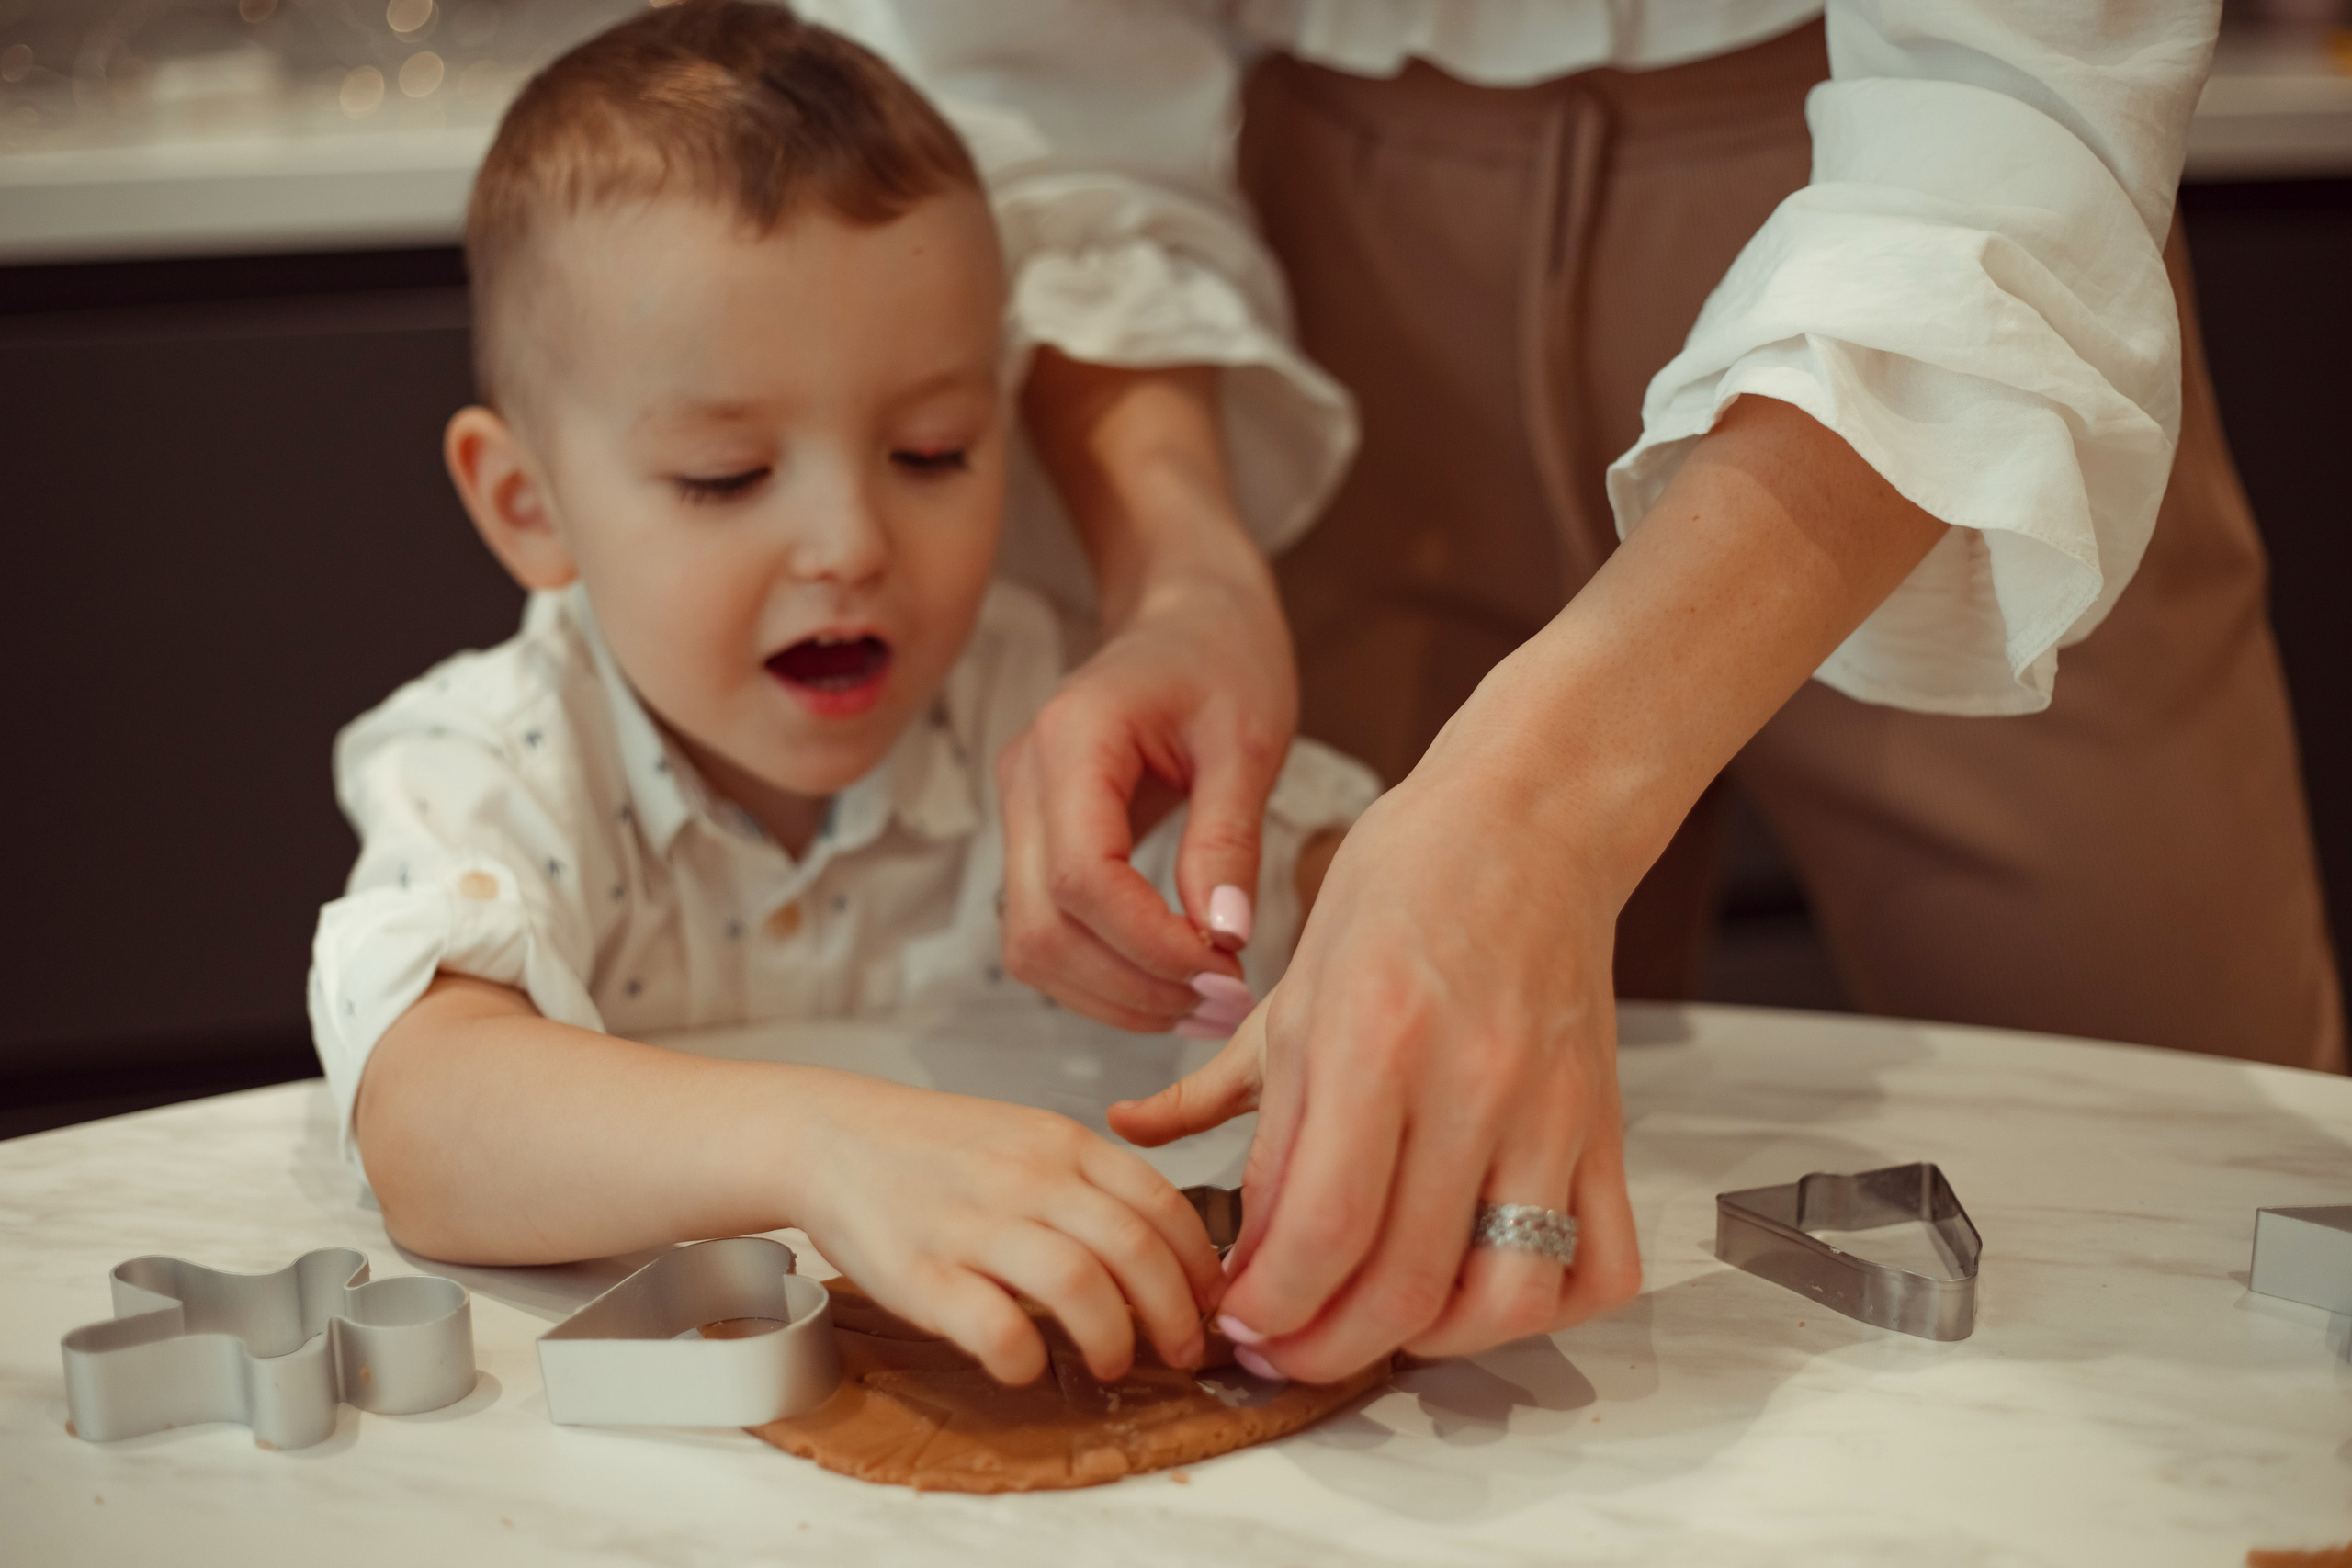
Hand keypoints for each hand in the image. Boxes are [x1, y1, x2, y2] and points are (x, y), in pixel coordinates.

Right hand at [793, 1075, 1225, 1384]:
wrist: (830, 1137)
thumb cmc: (935, 1149)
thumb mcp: (1025, 1136)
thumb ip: (1088, 1181)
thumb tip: (1164, 1247)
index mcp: (1060, 1143)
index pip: (1160, 1201)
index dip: (1199, 1263)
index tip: (1211, 1302)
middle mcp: (1025, 1178)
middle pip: (1132, 1248)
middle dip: (1175, 1313)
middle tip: (1182, 1351)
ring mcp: (972, 1225)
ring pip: (1077, 1284)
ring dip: (1113, 1337)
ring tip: (1114, 1362)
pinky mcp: (920, 1274)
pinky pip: (994, 1327)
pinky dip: (1025, 1358)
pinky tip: (1028, 1365)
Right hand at [1004, 351, 1297, 1034]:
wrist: (1186, 612)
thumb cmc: (1224, 656)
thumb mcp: (1249, 739)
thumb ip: (1228, 840)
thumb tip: (1222, 940)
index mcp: (1074, 739)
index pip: (1085, 878)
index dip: (1150, 945)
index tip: (1226, 973)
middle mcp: (1024, 778)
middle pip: (1042, 930)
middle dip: (1131, 989)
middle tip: (1224, 1005)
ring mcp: (1019, 812)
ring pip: (1031, 948)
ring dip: (1114, 997)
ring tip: (1204, 1004)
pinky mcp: (1035, 839)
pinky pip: (1046, 933)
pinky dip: (1102, 976)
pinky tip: (1172, 980)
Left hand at [1110, 767, 1642, 1381]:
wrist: (1529, 821)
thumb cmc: (1405, 884)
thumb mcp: (1291, 984)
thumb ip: (1220, 1090)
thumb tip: (1143, 1150)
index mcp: (1375, 1038)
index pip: (1323, 1226)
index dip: (1269, 1304)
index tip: (1233, 1319)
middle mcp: (1471, 1084)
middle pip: (1401, 1284)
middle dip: (1320, 1348)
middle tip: (1278, 1348)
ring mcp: (1549, 1114)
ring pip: (1503, 1300)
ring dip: (1425, 1348)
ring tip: (1370, 1327)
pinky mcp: (1604, 1128)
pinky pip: (1600, 1269)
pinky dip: (1538, 1312)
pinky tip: (1472, 1294)